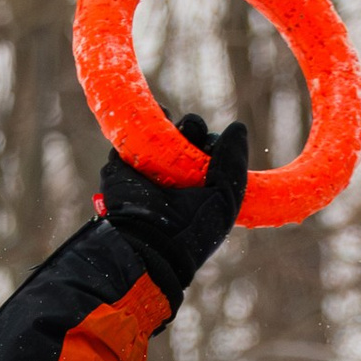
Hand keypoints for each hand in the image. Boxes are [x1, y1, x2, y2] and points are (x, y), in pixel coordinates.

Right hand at [97, 111, 249, 288]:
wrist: (150, 245)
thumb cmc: (193, 229)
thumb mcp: (226, 196)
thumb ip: (234, 162)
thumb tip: (238, 126)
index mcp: (198, 187)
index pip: (207, 152)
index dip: (212, 143)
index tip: (211, 145)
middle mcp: (173, 177)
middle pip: (185, 138)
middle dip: (192, 128)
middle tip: (191, 131)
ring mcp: (147, 170)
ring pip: (159, 134)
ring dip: (168, 122)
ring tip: (173, 120)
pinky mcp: (122, 165)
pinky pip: (131, 136)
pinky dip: (139, 122)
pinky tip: (153, 115)